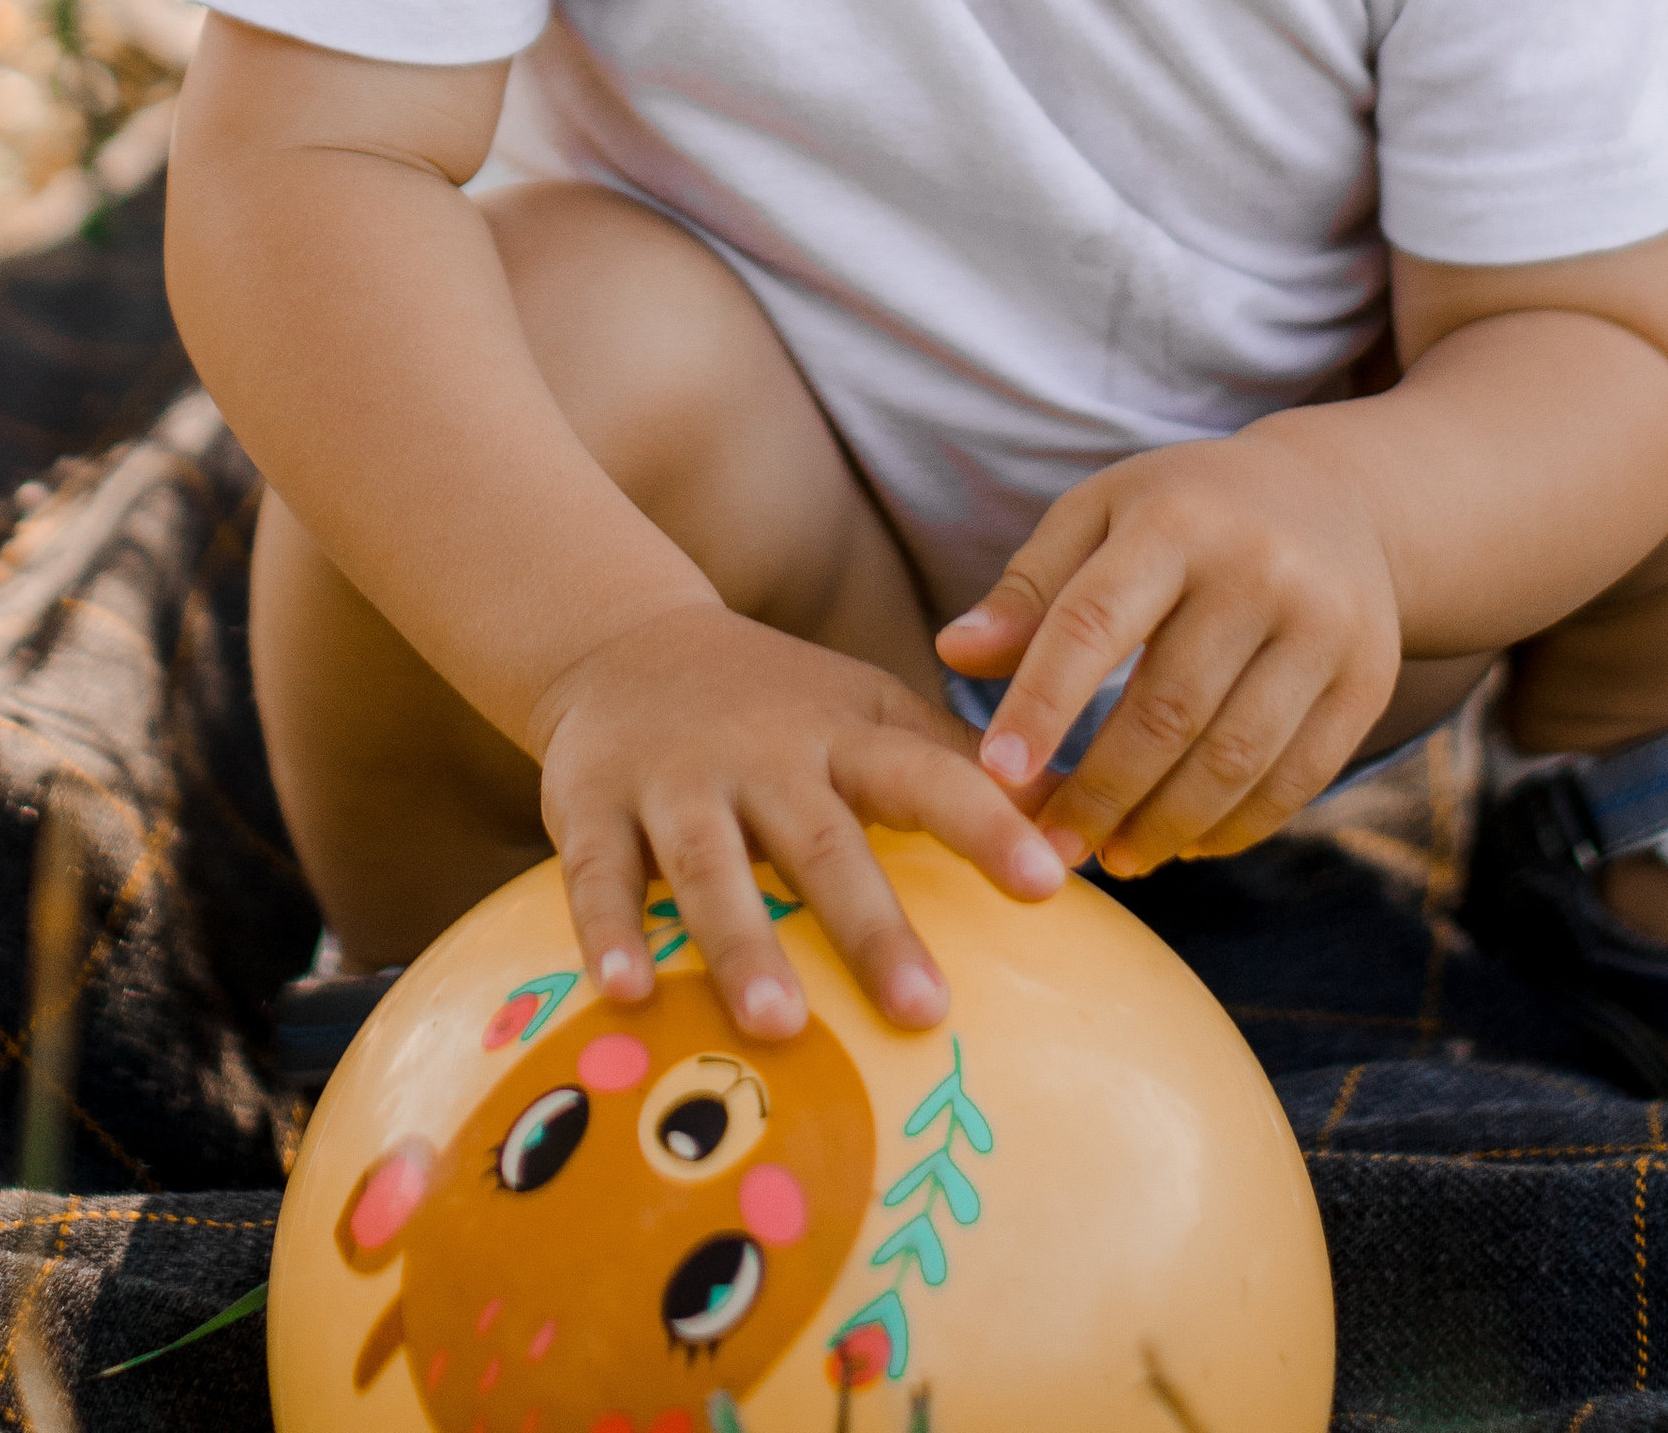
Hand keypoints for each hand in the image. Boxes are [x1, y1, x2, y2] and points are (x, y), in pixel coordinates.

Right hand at [527, 604, 1067, 1039]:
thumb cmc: (775, 701)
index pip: (928, 776)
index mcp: (841, 734)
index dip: (989, 826)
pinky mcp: (592, 805)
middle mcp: (763, 756)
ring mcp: (675, 780)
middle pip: (823, 843)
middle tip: (926, 1011)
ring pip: (710, 865)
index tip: (1051, 883)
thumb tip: (1074, 819)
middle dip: (873, 926)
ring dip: (743, 944)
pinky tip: (625, 997)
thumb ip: (953, 765)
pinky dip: (607, 932)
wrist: (622, 639)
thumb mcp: (866, 710)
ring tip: (780, 1027)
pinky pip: (599, 874)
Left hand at [935, 424, 1402, 876]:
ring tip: (1113, 856)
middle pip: (1167, 710)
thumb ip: (1030, 588)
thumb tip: (953, 653)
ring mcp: (1325, 627)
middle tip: (1049, 848)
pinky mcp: (1367, 681)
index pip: (1094, 622)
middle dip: (1100, 793)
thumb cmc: (1186, 511)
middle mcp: (1260, 569)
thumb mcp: (1102, 515)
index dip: (1041, 705)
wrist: (1338, 498)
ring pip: (1234, 759)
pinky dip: (1235, 828)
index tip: (995, 776)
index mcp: (1176, 520)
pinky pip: (1295, 780)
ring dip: (1165, 826)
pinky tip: (1185, 843)